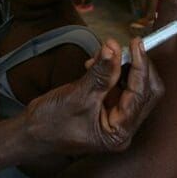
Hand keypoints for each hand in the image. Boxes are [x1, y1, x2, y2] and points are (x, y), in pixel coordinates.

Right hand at [23, 37, 163, 155]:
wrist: (30, 134)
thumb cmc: (51, 124)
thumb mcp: (77, 96)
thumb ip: (100, 73)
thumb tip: (114, 48)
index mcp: (120, 132)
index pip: (141, 94)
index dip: (140, 66)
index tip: (136, 43)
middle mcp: (124, 128)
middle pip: (145, 91)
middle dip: (136, 66)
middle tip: (125, 45)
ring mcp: (116, 119)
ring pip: (133, 86)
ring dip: (122, 66)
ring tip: (102, 55)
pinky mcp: (108, 109)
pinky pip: (118, 86)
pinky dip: (111, 71)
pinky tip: (96, 64)